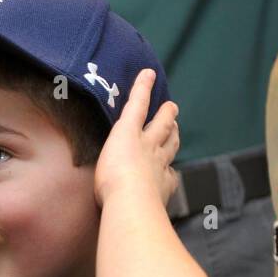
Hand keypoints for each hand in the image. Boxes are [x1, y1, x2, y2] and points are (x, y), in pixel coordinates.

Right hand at [93, 69, 179, 209]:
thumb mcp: (102, 162)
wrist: (131, 202)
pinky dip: (171, 172)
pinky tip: (170, 173)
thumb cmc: (109, 181)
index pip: (138, 106)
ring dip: (174, 135)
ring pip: (171, 144)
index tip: (150, 73)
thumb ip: (111, 157)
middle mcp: (148, 145)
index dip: (143, 88)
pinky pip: (171, 174)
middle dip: (168, 113)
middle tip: (172, 107)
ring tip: (175, 130)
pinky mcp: (166, 183)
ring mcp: (160, 163)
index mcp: (128, 135)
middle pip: (163, 123)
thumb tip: (116, 163)